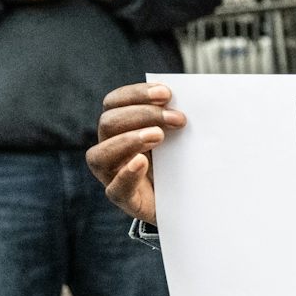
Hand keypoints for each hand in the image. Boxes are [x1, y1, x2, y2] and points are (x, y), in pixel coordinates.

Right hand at [88, 82, 185, 224]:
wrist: (187, 202)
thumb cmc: (182, 163)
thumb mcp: (180, 138)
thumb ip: (178, 119)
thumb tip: (196, 99)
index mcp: (121, 127)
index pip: (115, 102)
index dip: (136, 94)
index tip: (166, 93)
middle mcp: (111, 148)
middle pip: (108, 123)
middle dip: (143, 115)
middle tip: (177, 119)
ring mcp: (113, 175)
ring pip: (100, 155)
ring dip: (129, 140)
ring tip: (158, 136)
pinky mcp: (125, 200)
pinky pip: (115, 189)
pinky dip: (127, 174)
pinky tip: (142, 162)